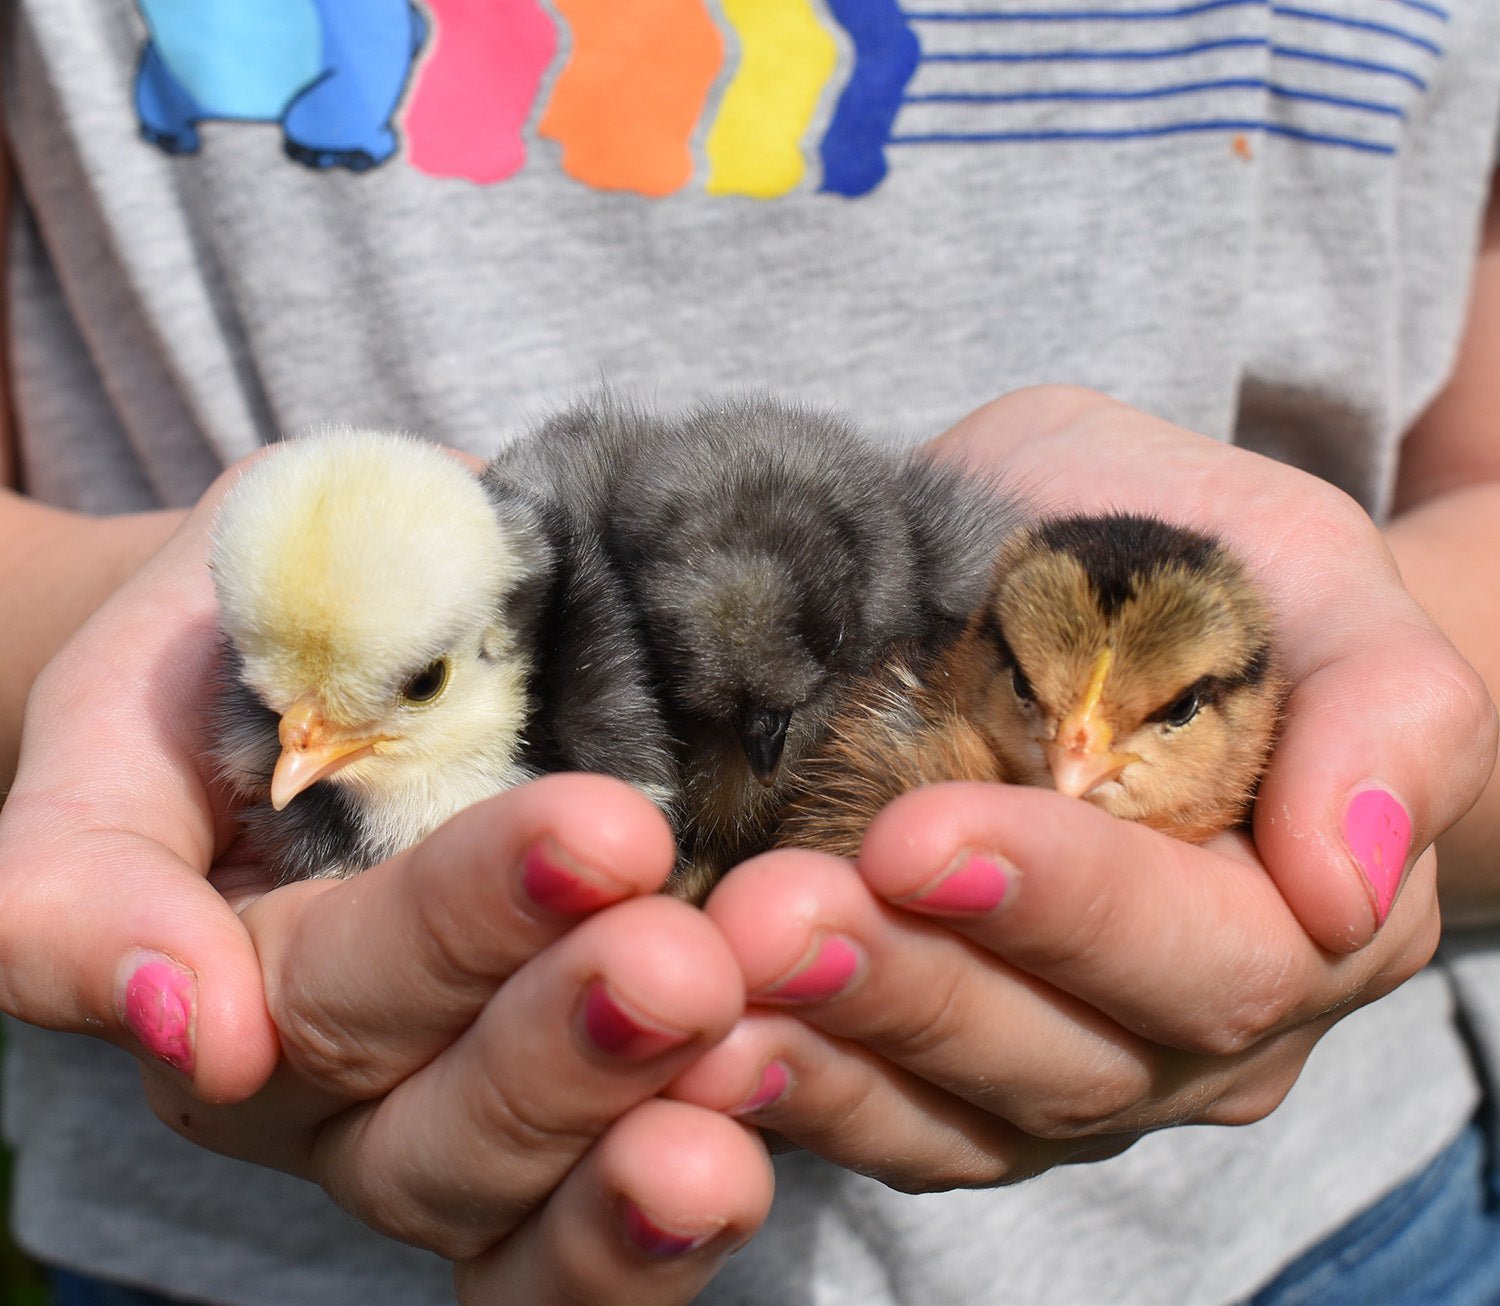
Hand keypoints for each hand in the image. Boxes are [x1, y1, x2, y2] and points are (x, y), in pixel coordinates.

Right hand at [0, 463, 770, 1303]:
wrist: (342, 640)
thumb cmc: (230, 663)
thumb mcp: (121, 733)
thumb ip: (87, 880)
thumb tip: (181, 1022)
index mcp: (234, 997)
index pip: (336, 991)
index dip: (464, 927)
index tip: (604, 834)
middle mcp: (346, 1094)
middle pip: (439, 1128)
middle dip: (566, 1048)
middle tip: (688, 964)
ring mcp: (463, 1116)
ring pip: (525, 1200)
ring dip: (639, 1139)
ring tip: (749, 1061)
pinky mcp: (578, 1120)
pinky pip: (597, 1237)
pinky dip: (675, 1214)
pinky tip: (759, 1150)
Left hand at [666, 385, 1492, 1191]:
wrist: (1106, 598)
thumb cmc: (1208, 566)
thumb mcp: (1307, 570)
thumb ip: (1385, 708)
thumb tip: (1353, 878)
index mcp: (1302, 919)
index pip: (1203, 954)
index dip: (1064, 905)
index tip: (916, 834)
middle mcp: (1191, 1029)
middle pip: (1064, 1057)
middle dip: (911, 984)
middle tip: (769, 916)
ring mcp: (1068, 1070)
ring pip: (958, 1113)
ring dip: (830, 1050)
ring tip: (711, 983)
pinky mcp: (953, 1080)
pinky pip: (882, 1122)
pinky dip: (790, 1089)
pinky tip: (700, 1047)